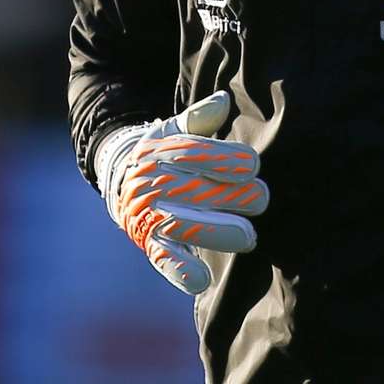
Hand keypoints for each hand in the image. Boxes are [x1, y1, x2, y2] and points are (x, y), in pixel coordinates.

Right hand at [95, 91, 269, 294]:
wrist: (122, 177)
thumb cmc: (164, 152)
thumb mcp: (175, 130)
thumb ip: (198, 118)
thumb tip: (222, 101)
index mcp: (158, 151)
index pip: (190, 153)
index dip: (222, 158)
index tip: (252, 165)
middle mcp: (150, 183)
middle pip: (190, 190)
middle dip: (228, 196)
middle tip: (261, 199)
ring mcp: (148, 215)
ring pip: (180, 225)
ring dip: (214, 231)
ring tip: (249, 237)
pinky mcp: (148, 242)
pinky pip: (162, 258)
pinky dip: (180, 271)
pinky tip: (201, 281)